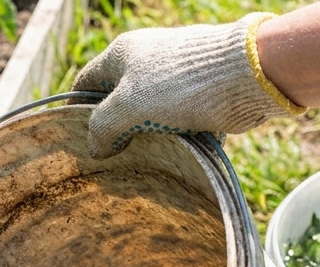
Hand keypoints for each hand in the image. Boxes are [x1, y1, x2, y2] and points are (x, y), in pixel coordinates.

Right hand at [72, 13, 301, 158]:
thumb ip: (103, 126)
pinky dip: (175, 135)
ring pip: (150, 112)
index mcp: (123, 53)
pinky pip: (178, 118)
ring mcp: (175, 76)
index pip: (86, 81)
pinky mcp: (200, 91)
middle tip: (109, 157)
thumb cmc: (179, 85)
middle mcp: (147, 60)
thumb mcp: (128, 106)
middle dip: (113, 128)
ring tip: (141, 161)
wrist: (247, 75)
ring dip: (146, 135)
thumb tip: (96, 148)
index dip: (74, 109)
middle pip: (118, 98)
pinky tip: (175, 154)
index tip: (72, 138)